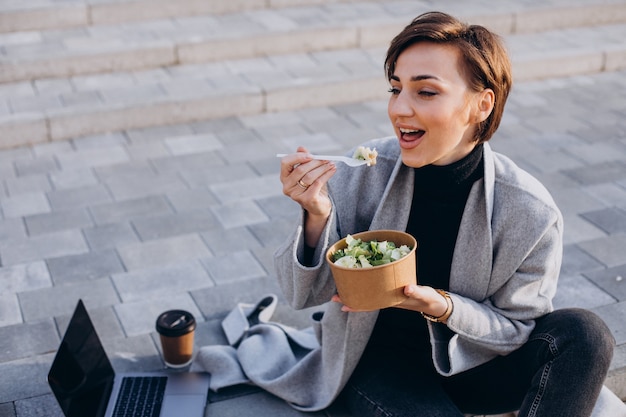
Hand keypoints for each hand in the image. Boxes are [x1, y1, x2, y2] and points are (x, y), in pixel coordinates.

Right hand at [278, 146, 336, 245]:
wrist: (319, 206)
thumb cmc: (312, 186)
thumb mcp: (308, 171)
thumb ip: (304, 159)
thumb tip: (301, 148)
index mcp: (284, 177)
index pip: (285, 162)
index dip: (297, 156)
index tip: (311, 154)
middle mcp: (287, 187)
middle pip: (300, 169)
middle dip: (315, 162)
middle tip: (327, 158)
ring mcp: (296, 195)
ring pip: (310, 176)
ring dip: (323, 168)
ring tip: (331, 164)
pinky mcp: (307, 199)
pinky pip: (318, 183)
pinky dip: (327, 175)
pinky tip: (333, 170)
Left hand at [331, 286, 447, 315]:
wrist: (435, 302)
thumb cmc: (429, 300)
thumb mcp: (423, 295)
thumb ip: (416, 291)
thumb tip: (406, 288)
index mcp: (390, 302)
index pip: (370, 305)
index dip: (356, 305)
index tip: (342, 305)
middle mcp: (386, 299)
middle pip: (364, 299)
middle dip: (350, 298)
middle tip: (333, 296)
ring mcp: (388, 294)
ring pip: (368, 293)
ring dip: (356, 290)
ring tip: (342, 287)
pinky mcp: (392, 288)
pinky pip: (376, 286)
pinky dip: (367, 283)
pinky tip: (361, 278)